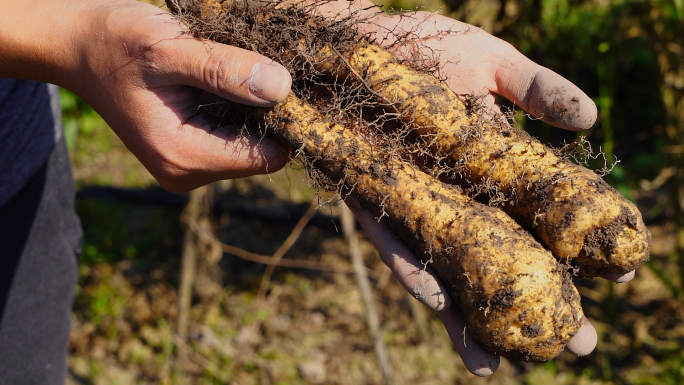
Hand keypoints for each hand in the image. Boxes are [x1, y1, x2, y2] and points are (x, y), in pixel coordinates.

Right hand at [0, 0, 292, 192]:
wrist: (76, 45)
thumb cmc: (114, 42)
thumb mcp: (168, 49)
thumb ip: (223, 70)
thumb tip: (282, 88)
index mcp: (183, 157)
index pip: (268, 156)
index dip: (288, 121)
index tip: (294, 81)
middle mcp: (188, 172)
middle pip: (263, 152)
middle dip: (273, 113)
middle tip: (273, 67)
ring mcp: (189, 164)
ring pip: (252, 142)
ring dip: (256, 107)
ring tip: (247, 67)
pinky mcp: (190, 149)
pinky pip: (234, 133)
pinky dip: (241, 106)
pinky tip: (233, 77)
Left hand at [322, 0, 633, 375]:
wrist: (354, 37)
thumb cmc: (425, 46)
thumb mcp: (490, 61)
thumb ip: (535, 89)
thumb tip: (590, 120)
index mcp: (492, 168)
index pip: (540, 219)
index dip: (573, 253)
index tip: (615, 279)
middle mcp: (457, 193)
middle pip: (500, 256)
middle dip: (532, 301)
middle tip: (574, 346)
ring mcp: (417, 198)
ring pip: (448, 265)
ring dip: (469, 313)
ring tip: (493, 363)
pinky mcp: (372, 196)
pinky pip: (394, 238)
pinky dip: (414, 269)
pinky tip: (437, 301)